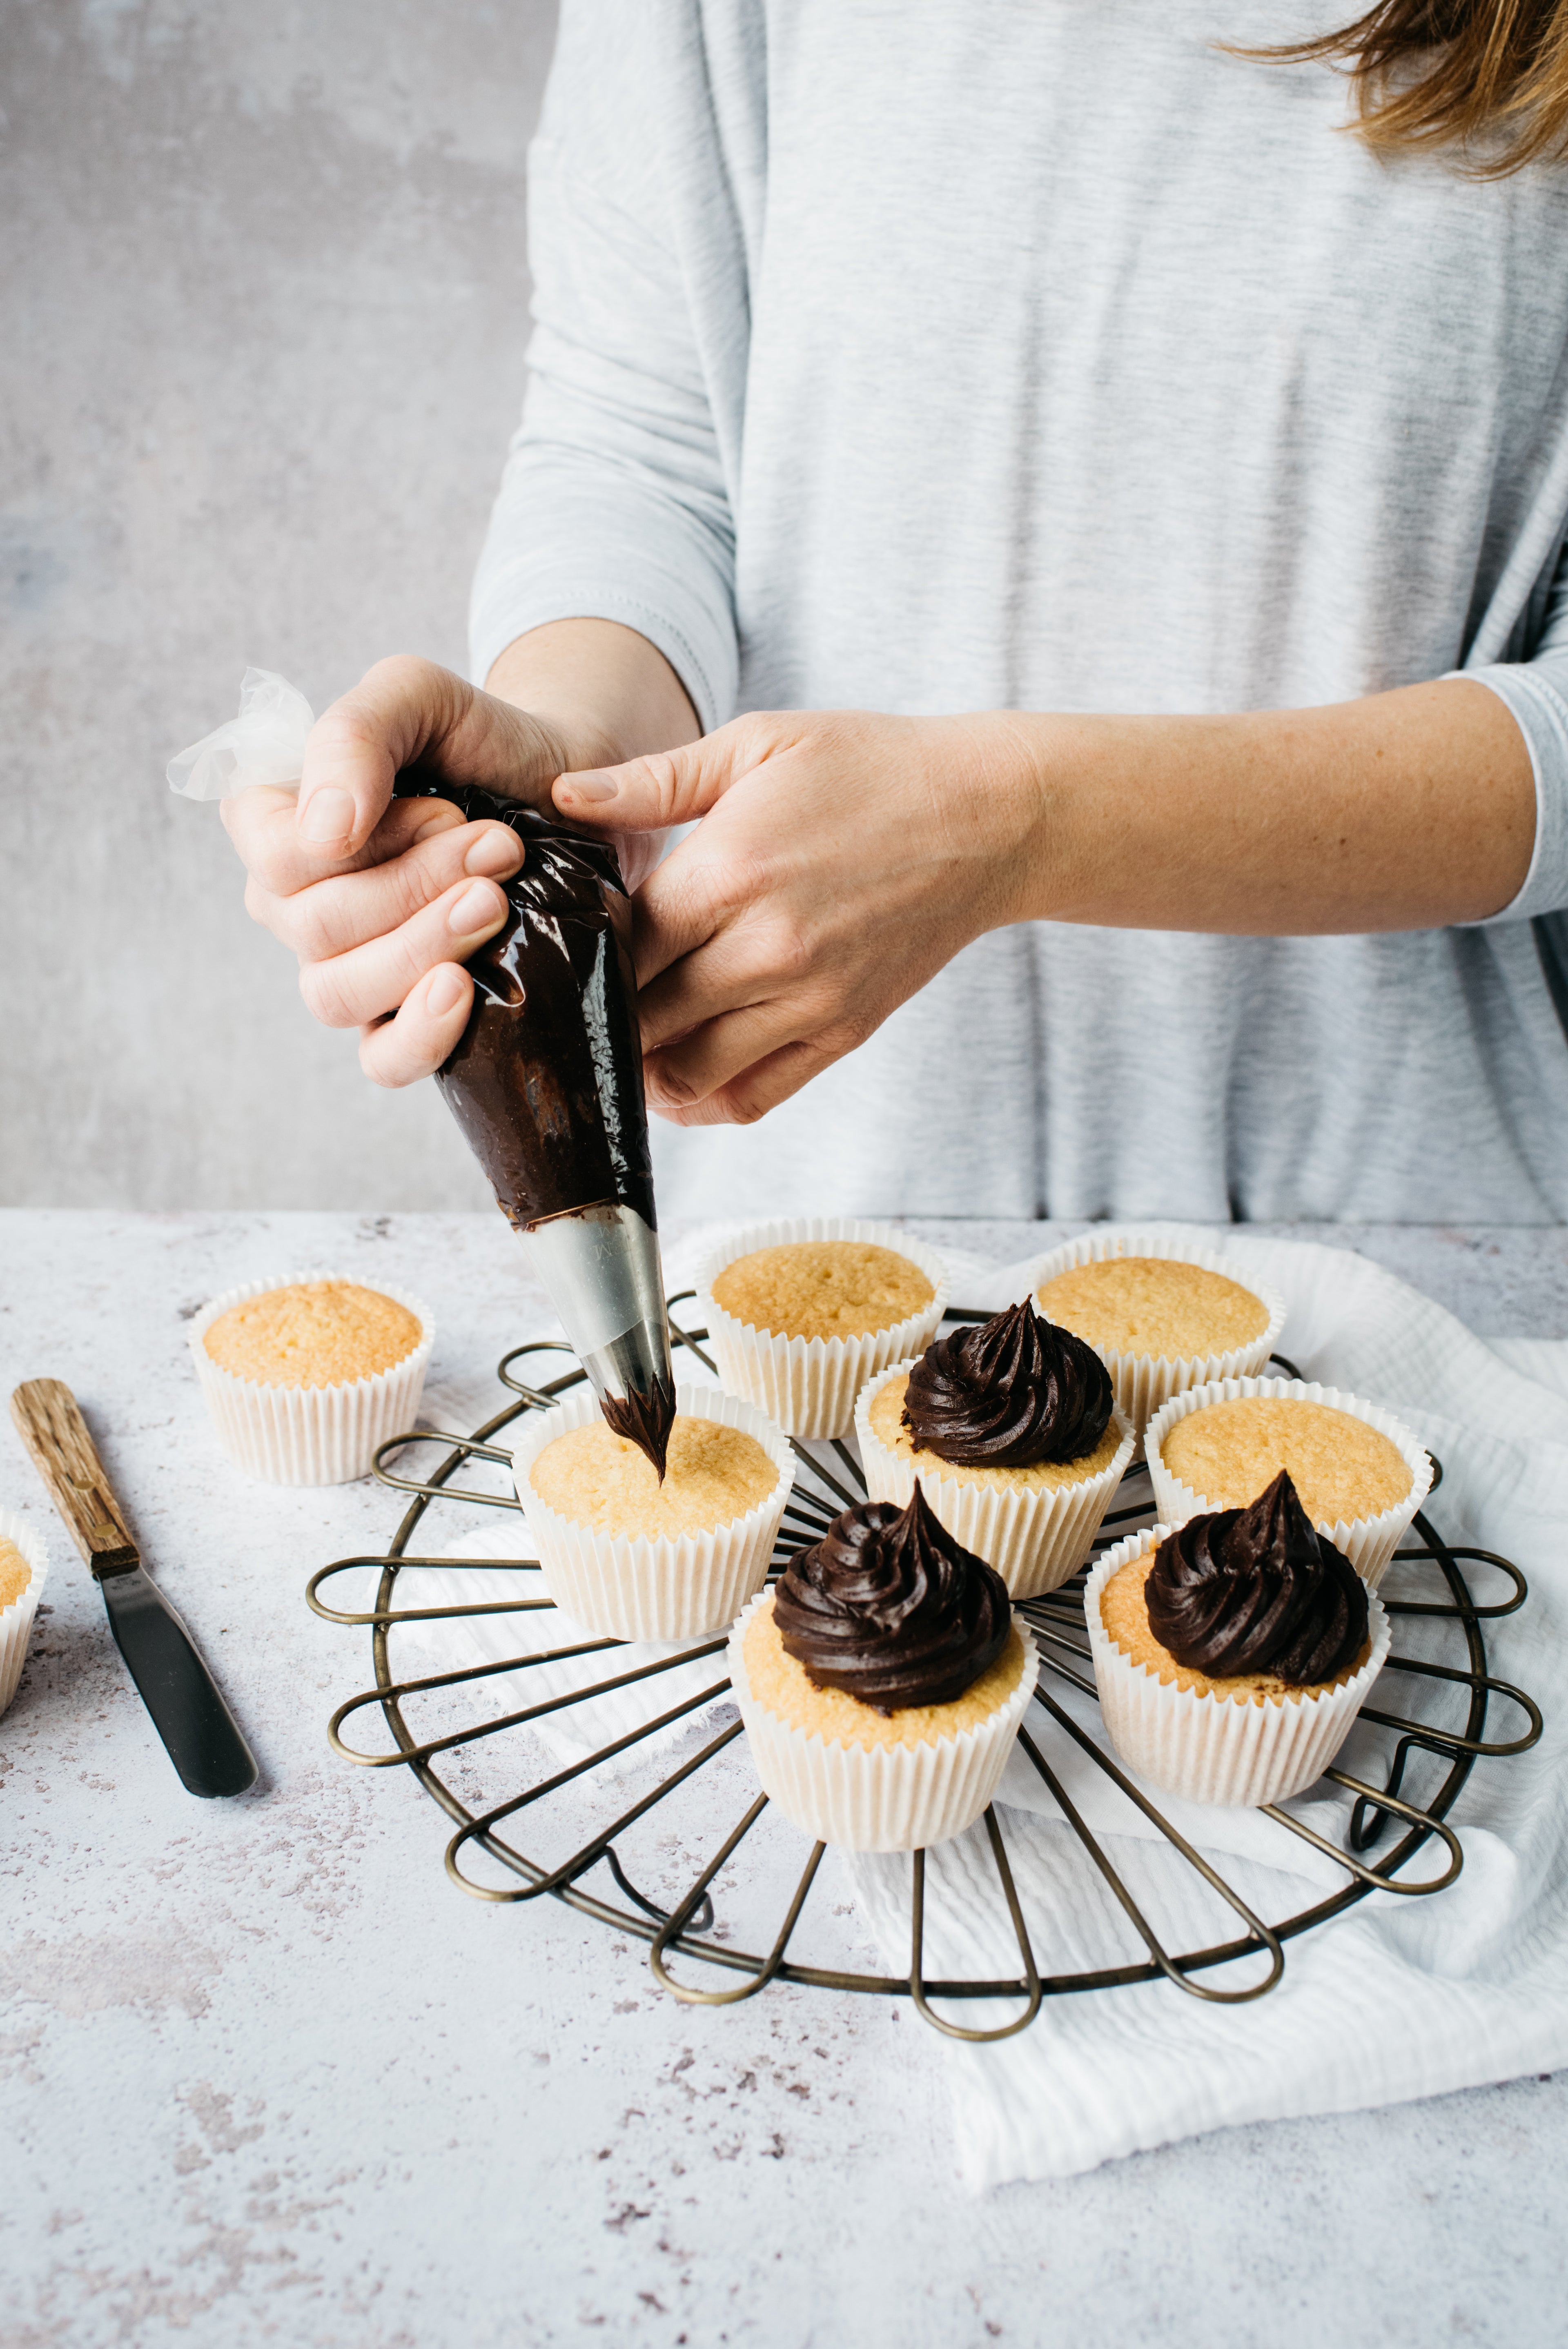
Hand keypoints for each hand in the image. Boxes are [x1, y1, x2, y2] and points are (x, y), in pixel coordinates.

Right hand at [222, 653, 664, 1086]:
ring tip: (496, 903)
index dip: (364, 844)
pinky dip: (419, 1036)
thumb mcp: (419, 696)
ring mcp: (347, 969)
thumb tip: (320, 831)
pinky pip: (381, 1060)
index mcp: (278, 826)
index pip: (276, 857)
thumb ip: (353, 736)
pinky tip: (461, 993)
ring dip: (424, 947)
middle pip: (316, 927)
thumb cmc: (482, 740)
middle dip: (417, 887)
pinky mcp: (405, 1019)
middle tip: (501, 850)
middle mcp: (297, 906)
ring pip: (341, 992)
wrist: (574, 793)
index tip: (447, 810)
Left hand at [554, 709, 1038, 1124]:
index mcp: (734, 870)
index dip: (587, 954)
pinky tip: (680, 1079)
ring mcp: (811, 998)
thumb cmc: (870, 767)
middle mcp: (769, 947)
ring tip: (626, 1041)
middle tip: (584, 1002)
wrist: (988, 818)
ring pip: (691, 1070)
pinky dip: (706, 1101)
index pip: (623, 945)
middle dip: (608, 1013)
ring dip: (647, 1067)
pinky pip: (755, 1095)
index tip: (571, 945)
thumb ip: (656, 778)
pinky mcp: (844, 1031)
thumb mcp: (761, 742)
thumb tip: (563, 797)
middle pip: (647, 1015)